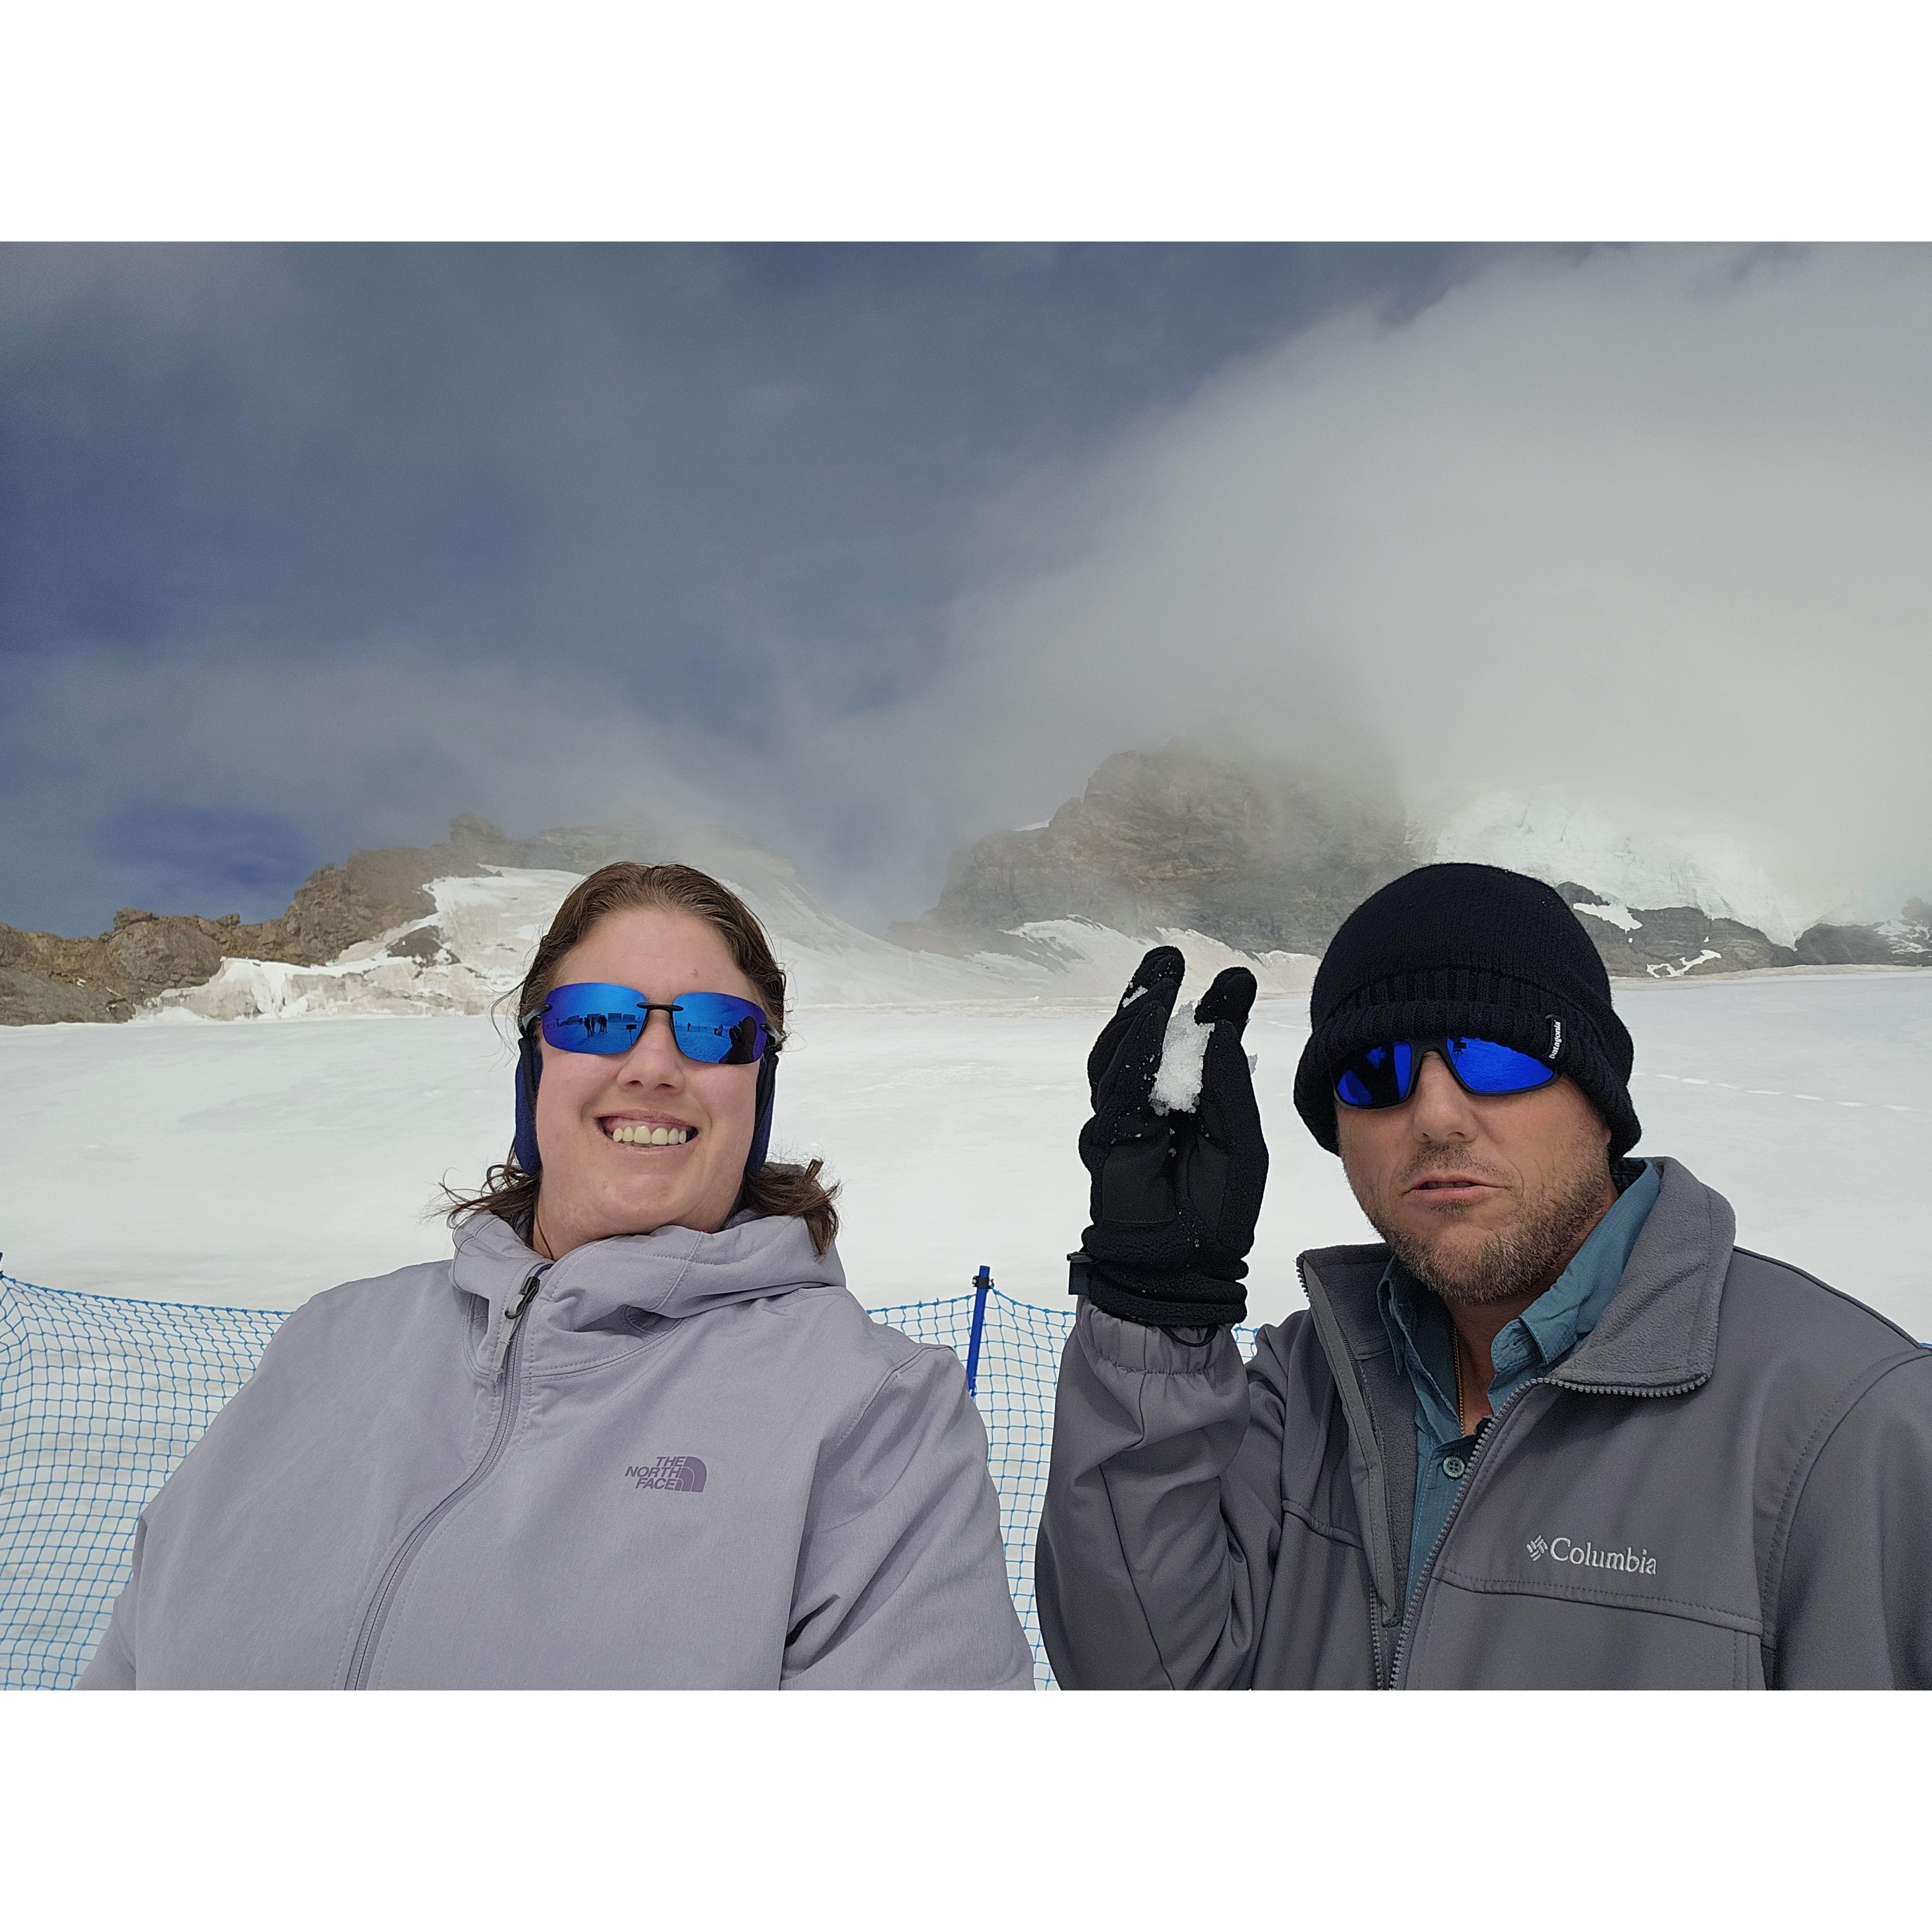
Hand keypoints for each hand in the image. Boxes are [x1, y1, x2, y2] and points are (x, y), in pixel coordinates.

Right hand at [1074, 947, 1268, 1326]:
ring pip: (1123, 1055)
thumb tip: (1221, 1031)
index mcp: (1191, 1101)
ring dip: (1140, 1013)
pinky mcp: (1108, 1140)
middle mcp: (1156, 1103)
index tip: (1233, 979)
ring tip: (1161, 974)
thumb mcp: (1242, 1142)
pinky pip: (1116, 1090)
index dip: (1209, 1010)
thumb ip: (1229, 1088)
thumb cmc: (1219, 1211)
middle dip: (1154, 994)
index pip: (1195, 1045)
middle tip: (1171, 955)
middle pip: (1146, 1039)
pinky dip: (1132, 1052)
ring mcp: (1126, 1120)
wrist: (1186, 1268)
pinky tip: (1149, 1019)